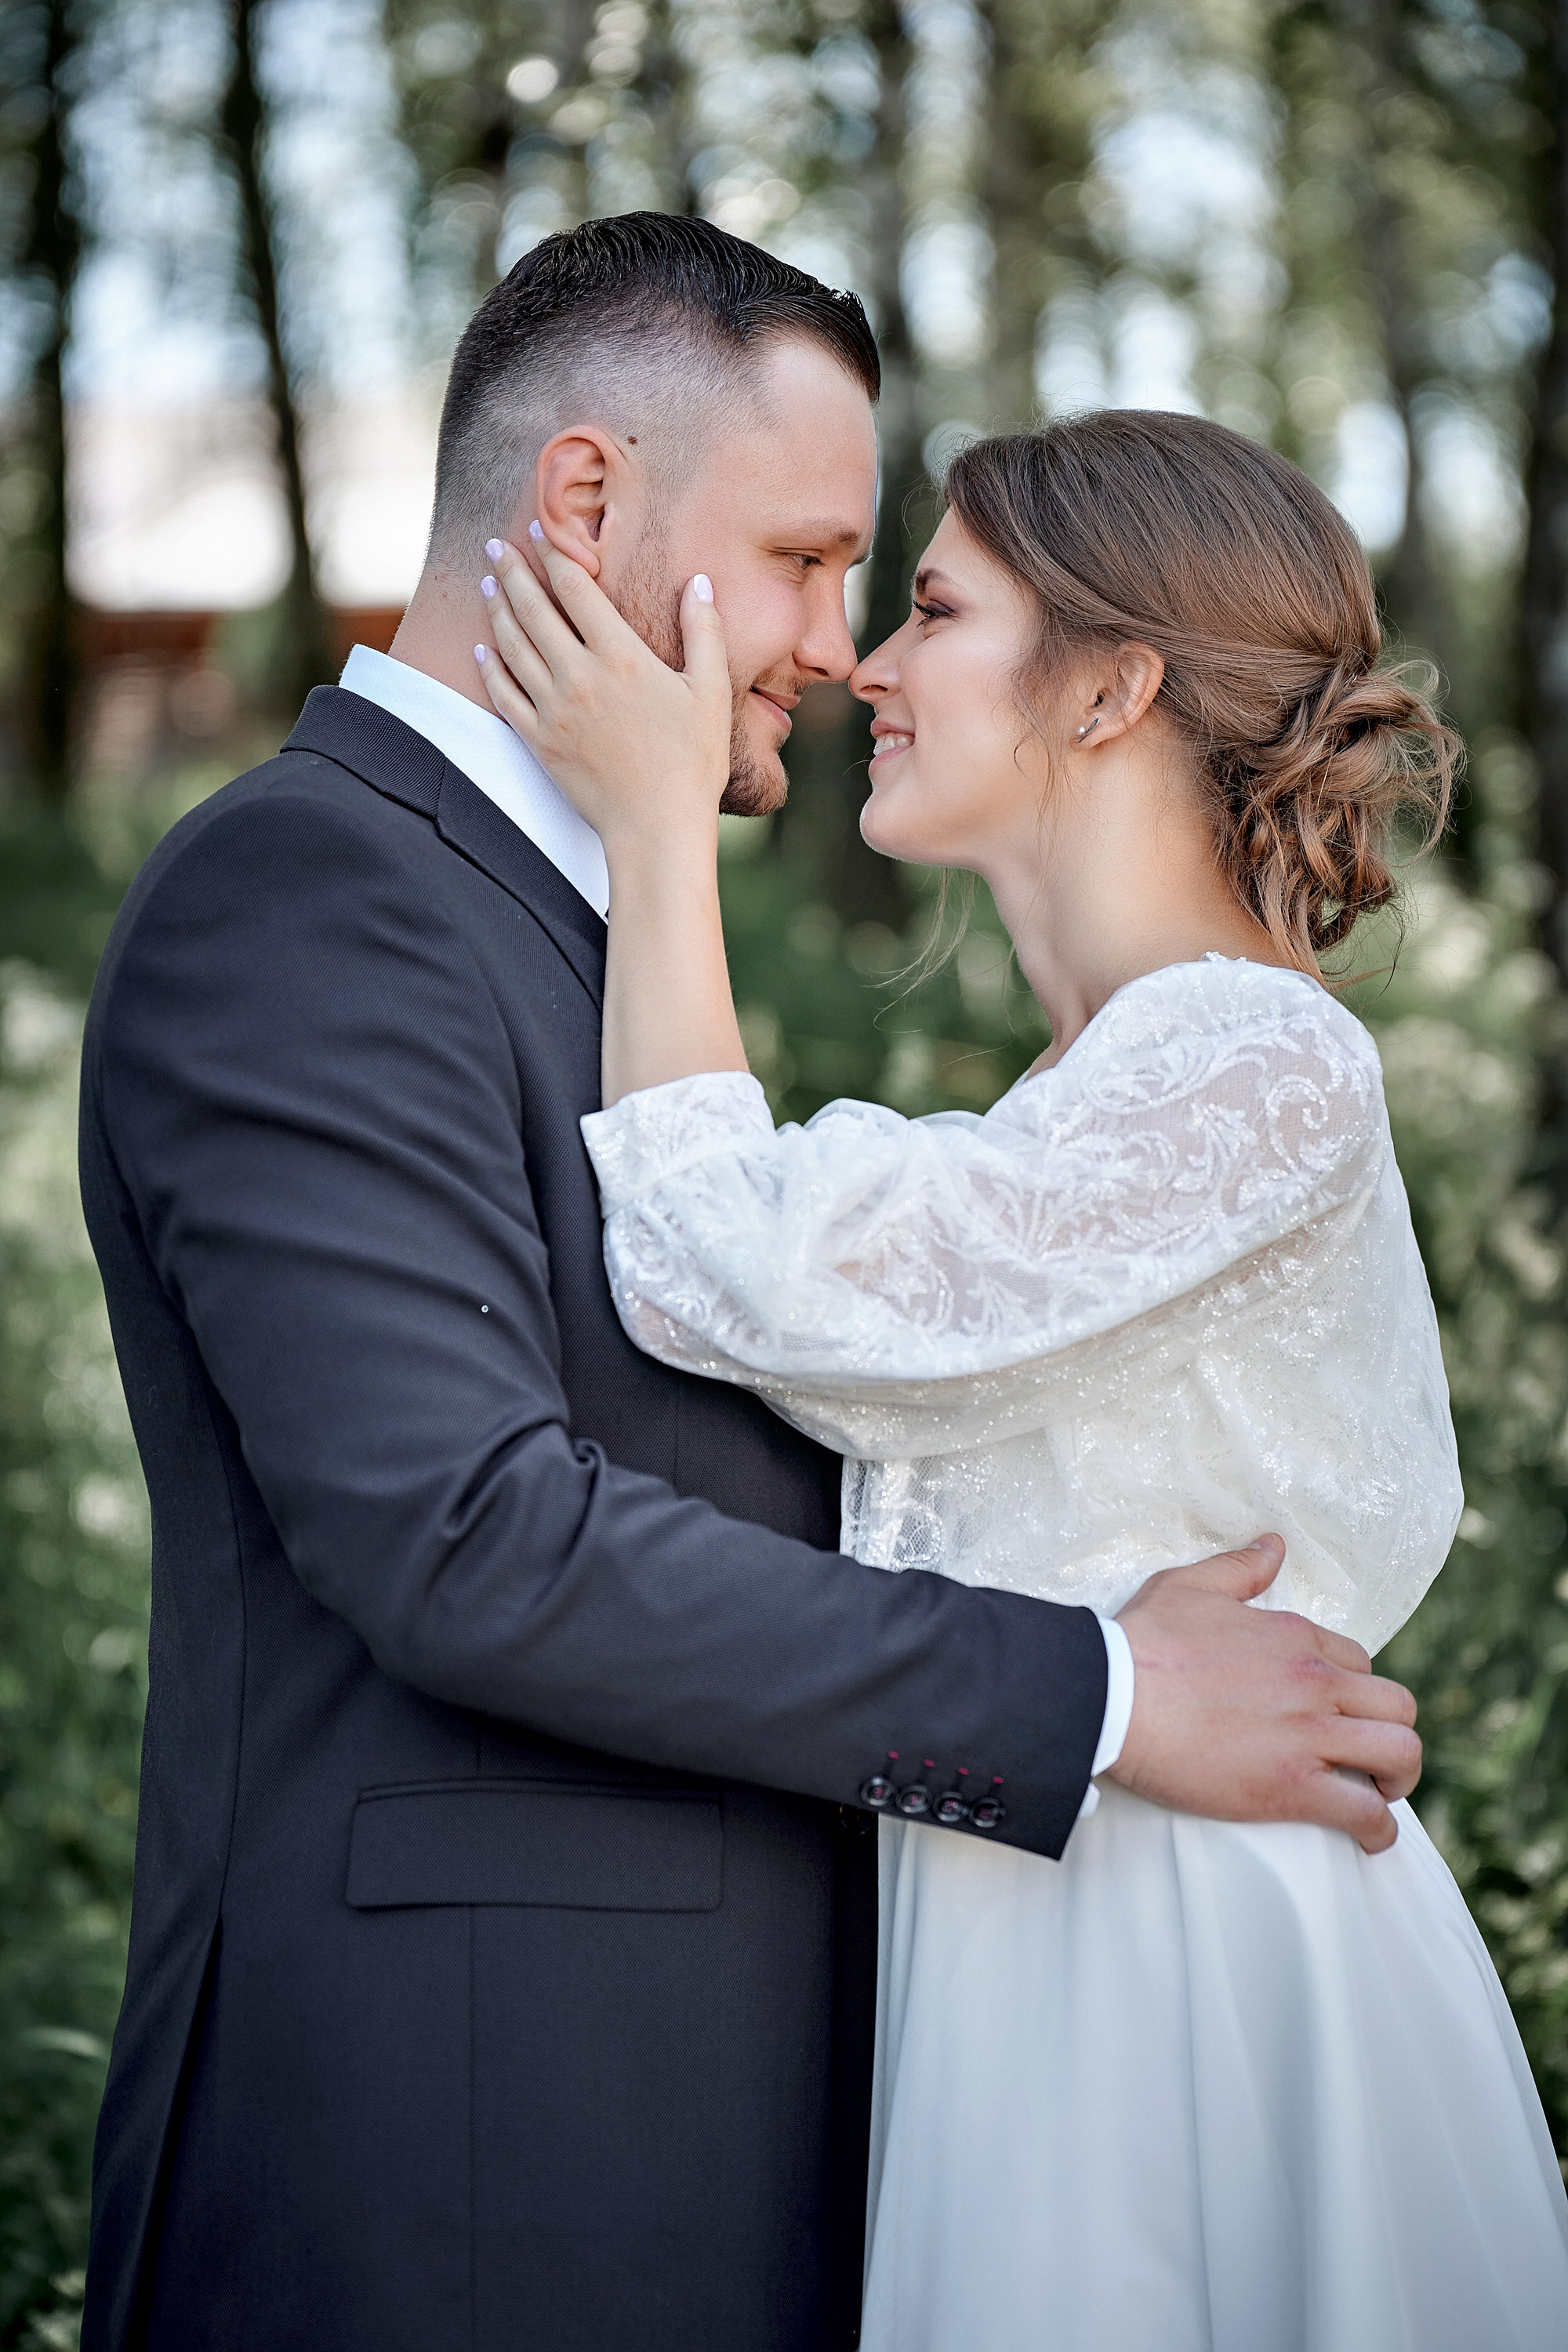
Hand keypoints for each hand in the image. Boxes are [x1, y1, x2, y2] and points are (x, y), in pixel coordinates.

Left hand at [474, 528, 731, 857]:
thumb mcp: (712, 692)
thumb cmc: (693, 762)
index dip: (553, 554)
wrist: (656, 827)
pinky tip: (481, 651)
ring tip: (488, 584)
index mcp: (621, 655)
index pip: (576, 588)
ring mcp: (553, 709)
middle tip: (495, 546)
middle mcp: (579, 675)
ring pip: (512, 646)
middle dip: (513, 571)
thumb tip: (699, 582)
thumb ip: (704, 631)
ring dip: (496, 610)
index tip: (537, 532)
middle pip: (534, 609)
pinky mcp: (539, 741)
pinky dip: (489, 669)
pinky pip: (504, 696)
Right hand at [1109, 1535, 1420, 1854]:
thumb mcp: (1191, 1585)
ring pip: (1399, 1753)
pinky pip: (1365, 1812)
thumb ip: (1241, 1568)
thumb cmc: (1143, 1642)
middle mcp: (1315, 1682)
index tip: (1339, 1712)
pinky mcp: (1292, 1786)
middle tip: (1370, 1756)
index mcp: (1295, 1638)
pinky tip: (1371, 1838)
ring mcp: (1308, 1735)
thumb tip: (1274, 1544)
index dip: (1355, 1690)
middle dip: (1393, 1731)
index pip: (1359, 1662)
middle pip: (1398, 1705)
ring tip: (1378, 1794)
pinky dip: (1378, 1830)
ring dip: (1398, 1777)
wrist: (1110, 1694)